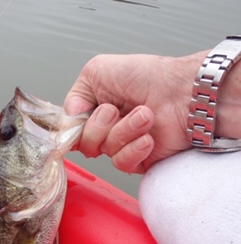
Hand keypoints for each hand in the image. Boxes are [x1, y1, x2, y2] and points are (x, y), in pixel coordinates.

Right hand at [64, 52, 207, 172]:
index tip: (80, 118)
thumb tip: (68, 120)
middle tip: (117, 109)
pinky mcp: (138, 160)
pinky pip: (122, 164)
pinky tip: (148, 137)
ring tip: (145, 115)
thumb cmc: (148, 76)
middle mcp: (106, 128)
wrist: (184, 92)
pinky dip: (133, 149)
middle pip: (82, 144)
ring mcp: (121, 144)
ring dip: (124, 131)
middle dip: (98, 126)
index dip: (71, 128)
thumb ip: (74, 96)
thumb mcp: (96, 71)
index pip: (69, 129)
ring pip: (104, 152)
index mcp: (93, 109)